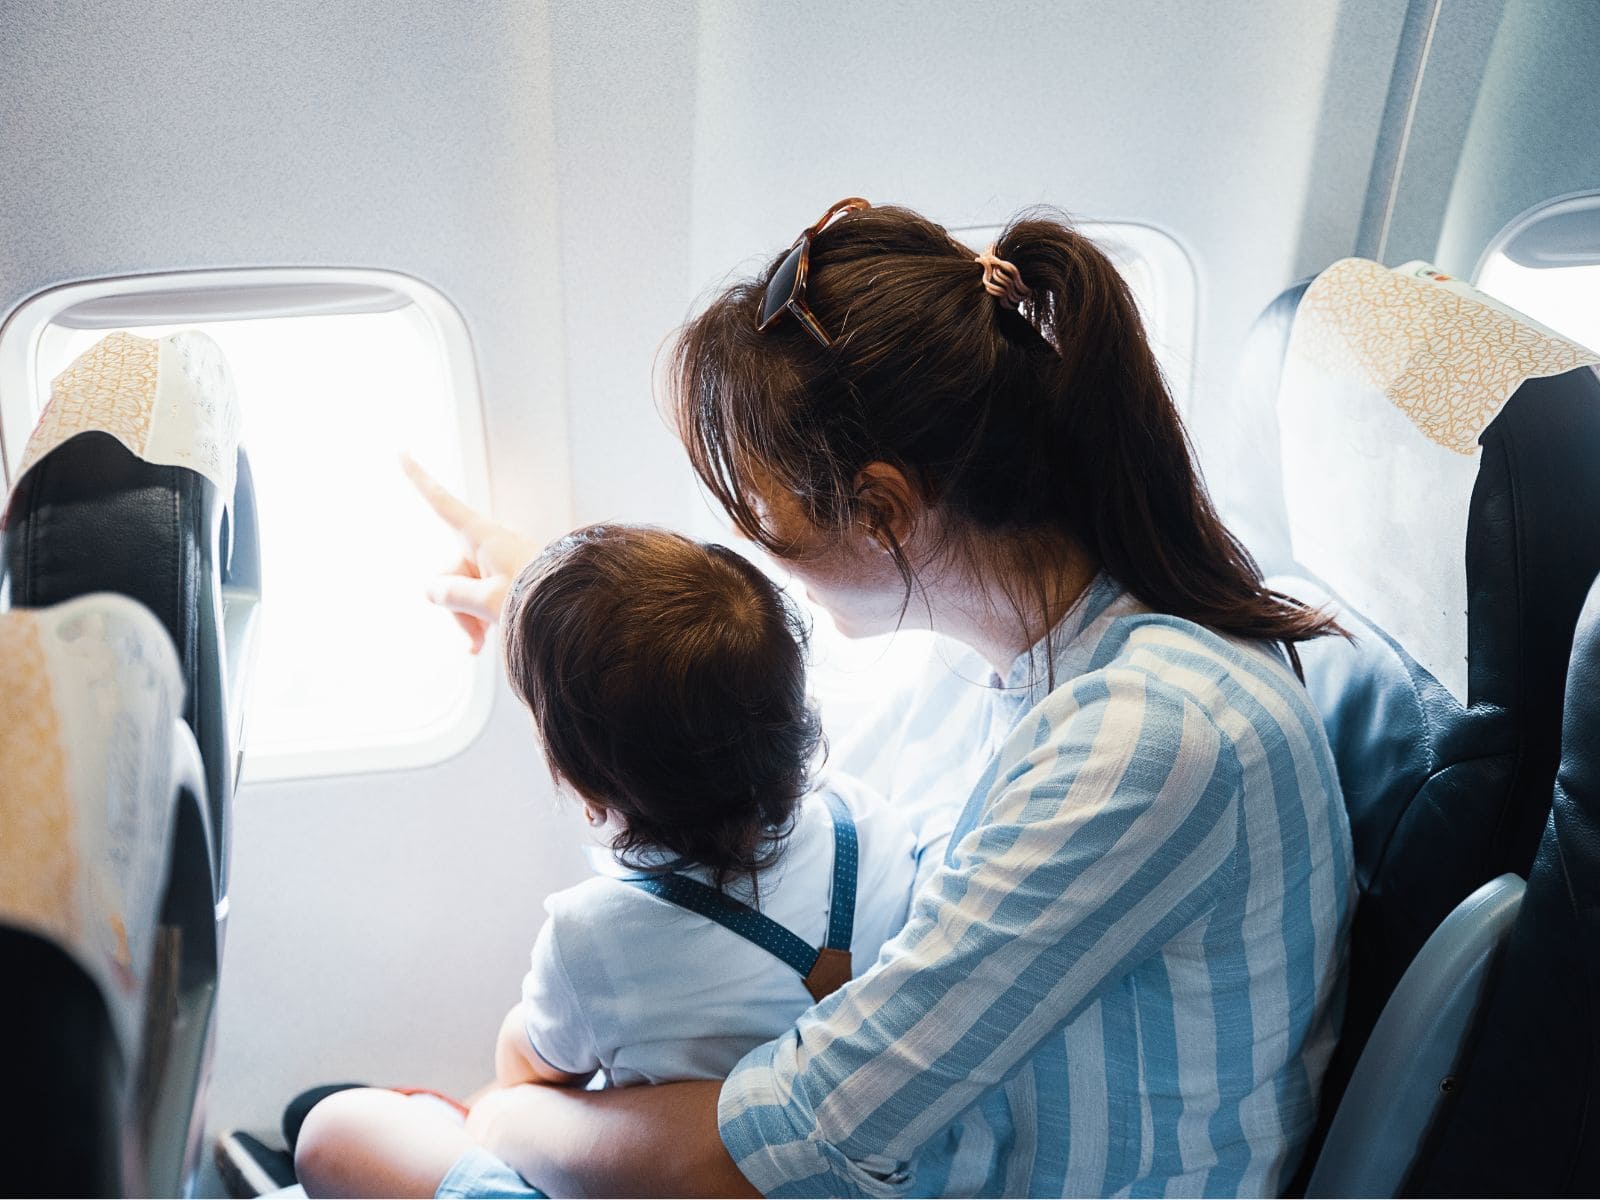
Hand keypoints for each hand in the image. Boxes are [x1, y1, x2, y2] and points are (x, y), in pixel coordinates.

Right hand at [402, 455, 539, 654]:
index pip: (442, 503)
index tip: (402, 453)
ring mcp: (500, 565)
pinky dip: (480, 618)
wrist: (583, 614)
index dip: (420, 480)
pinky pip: (483, 598)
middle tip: (473, 641)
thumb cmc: (542, 600)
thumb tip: (430, 589)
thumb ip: (453, 594)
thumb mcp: (489, 600)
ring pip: (465, 591)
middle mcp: (489, 546)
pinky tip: (481, 644)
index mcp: (484, 537)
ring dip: (468, 618)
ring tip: (481, 645)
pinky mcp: (510, 582)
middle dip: (455, 607)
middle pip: (450, 572)